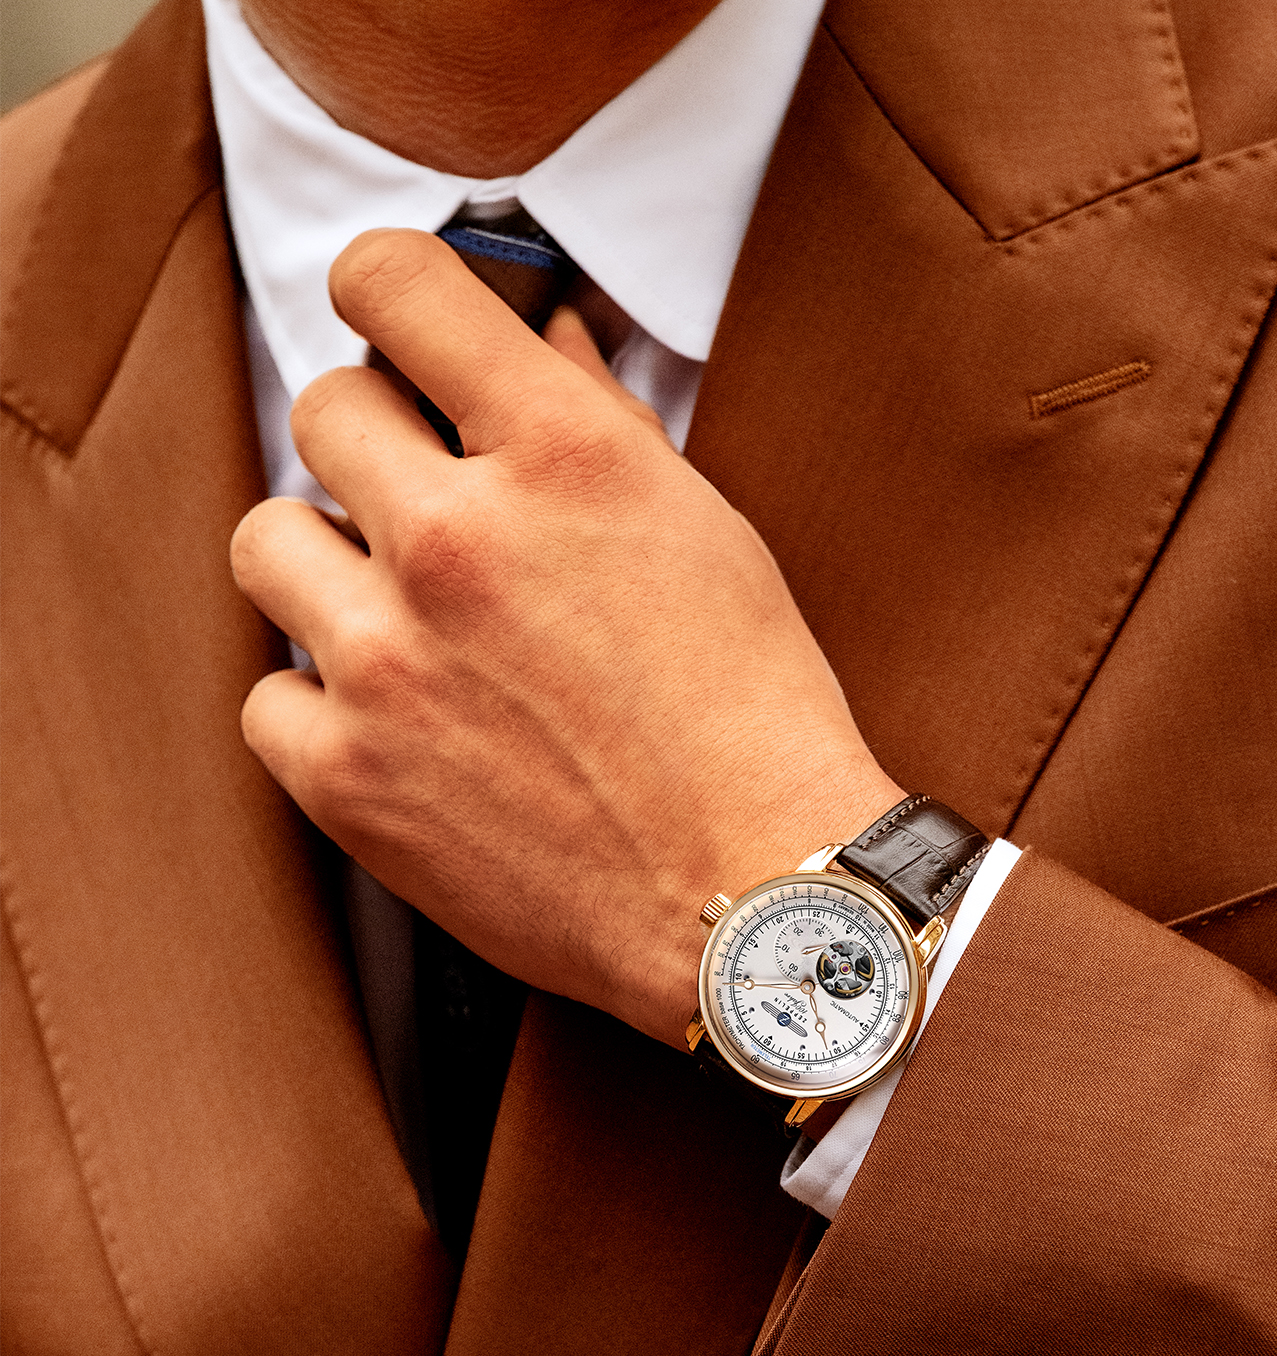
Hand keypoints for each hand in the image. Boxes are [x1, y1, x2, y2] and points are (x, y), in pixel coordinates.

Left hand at [230, 229, 903, 1045]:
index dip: (388, 293)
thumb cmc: (755, 715)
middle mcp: (459, 538)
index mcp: (564, 455)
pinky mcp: (348, 776)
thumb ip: (607, 426)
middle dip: (378, 445)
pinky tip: (394, 721)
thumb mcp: (707, 538)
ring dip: (329, 564)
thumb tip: (544, 344)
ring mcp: (388, 659)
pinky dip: (321, 700)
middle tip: (431, 503)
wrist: (754, 896)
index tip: (396, 329)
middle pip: (325, 409)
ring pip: (268, 540)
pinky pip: (268, 693)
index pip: (396, 285)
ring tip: (400, 616)